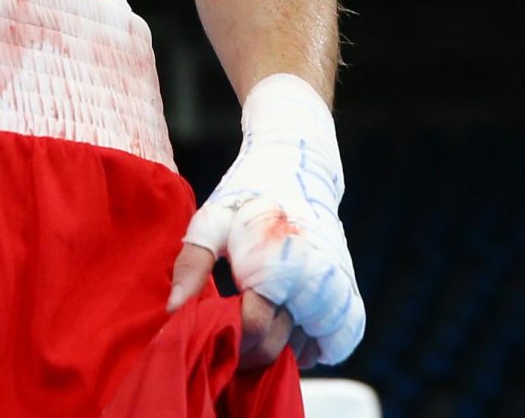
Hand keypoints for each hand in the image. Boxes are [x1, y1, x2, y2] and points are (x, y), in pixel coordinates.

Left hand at [165, 75, 364, 366]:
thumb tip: (174, 311)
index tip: (212, 328)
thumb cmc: (248, 197)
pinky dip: (307, 347)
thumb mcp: (214, 220)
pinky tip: (284, 324)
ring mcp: (337, 296)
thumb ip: (192, 265)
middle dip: (246, 349)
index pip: (254, 329)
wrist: (298, 170)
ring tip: (253, 323)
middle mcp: (314, 285)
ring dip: (276, 348)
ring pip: (302, 352)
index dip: (229, 336)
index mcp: (277, 264)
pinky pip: (331, 348)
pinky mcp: (350, 302)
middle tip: (225, 334)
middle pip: (277, 347)